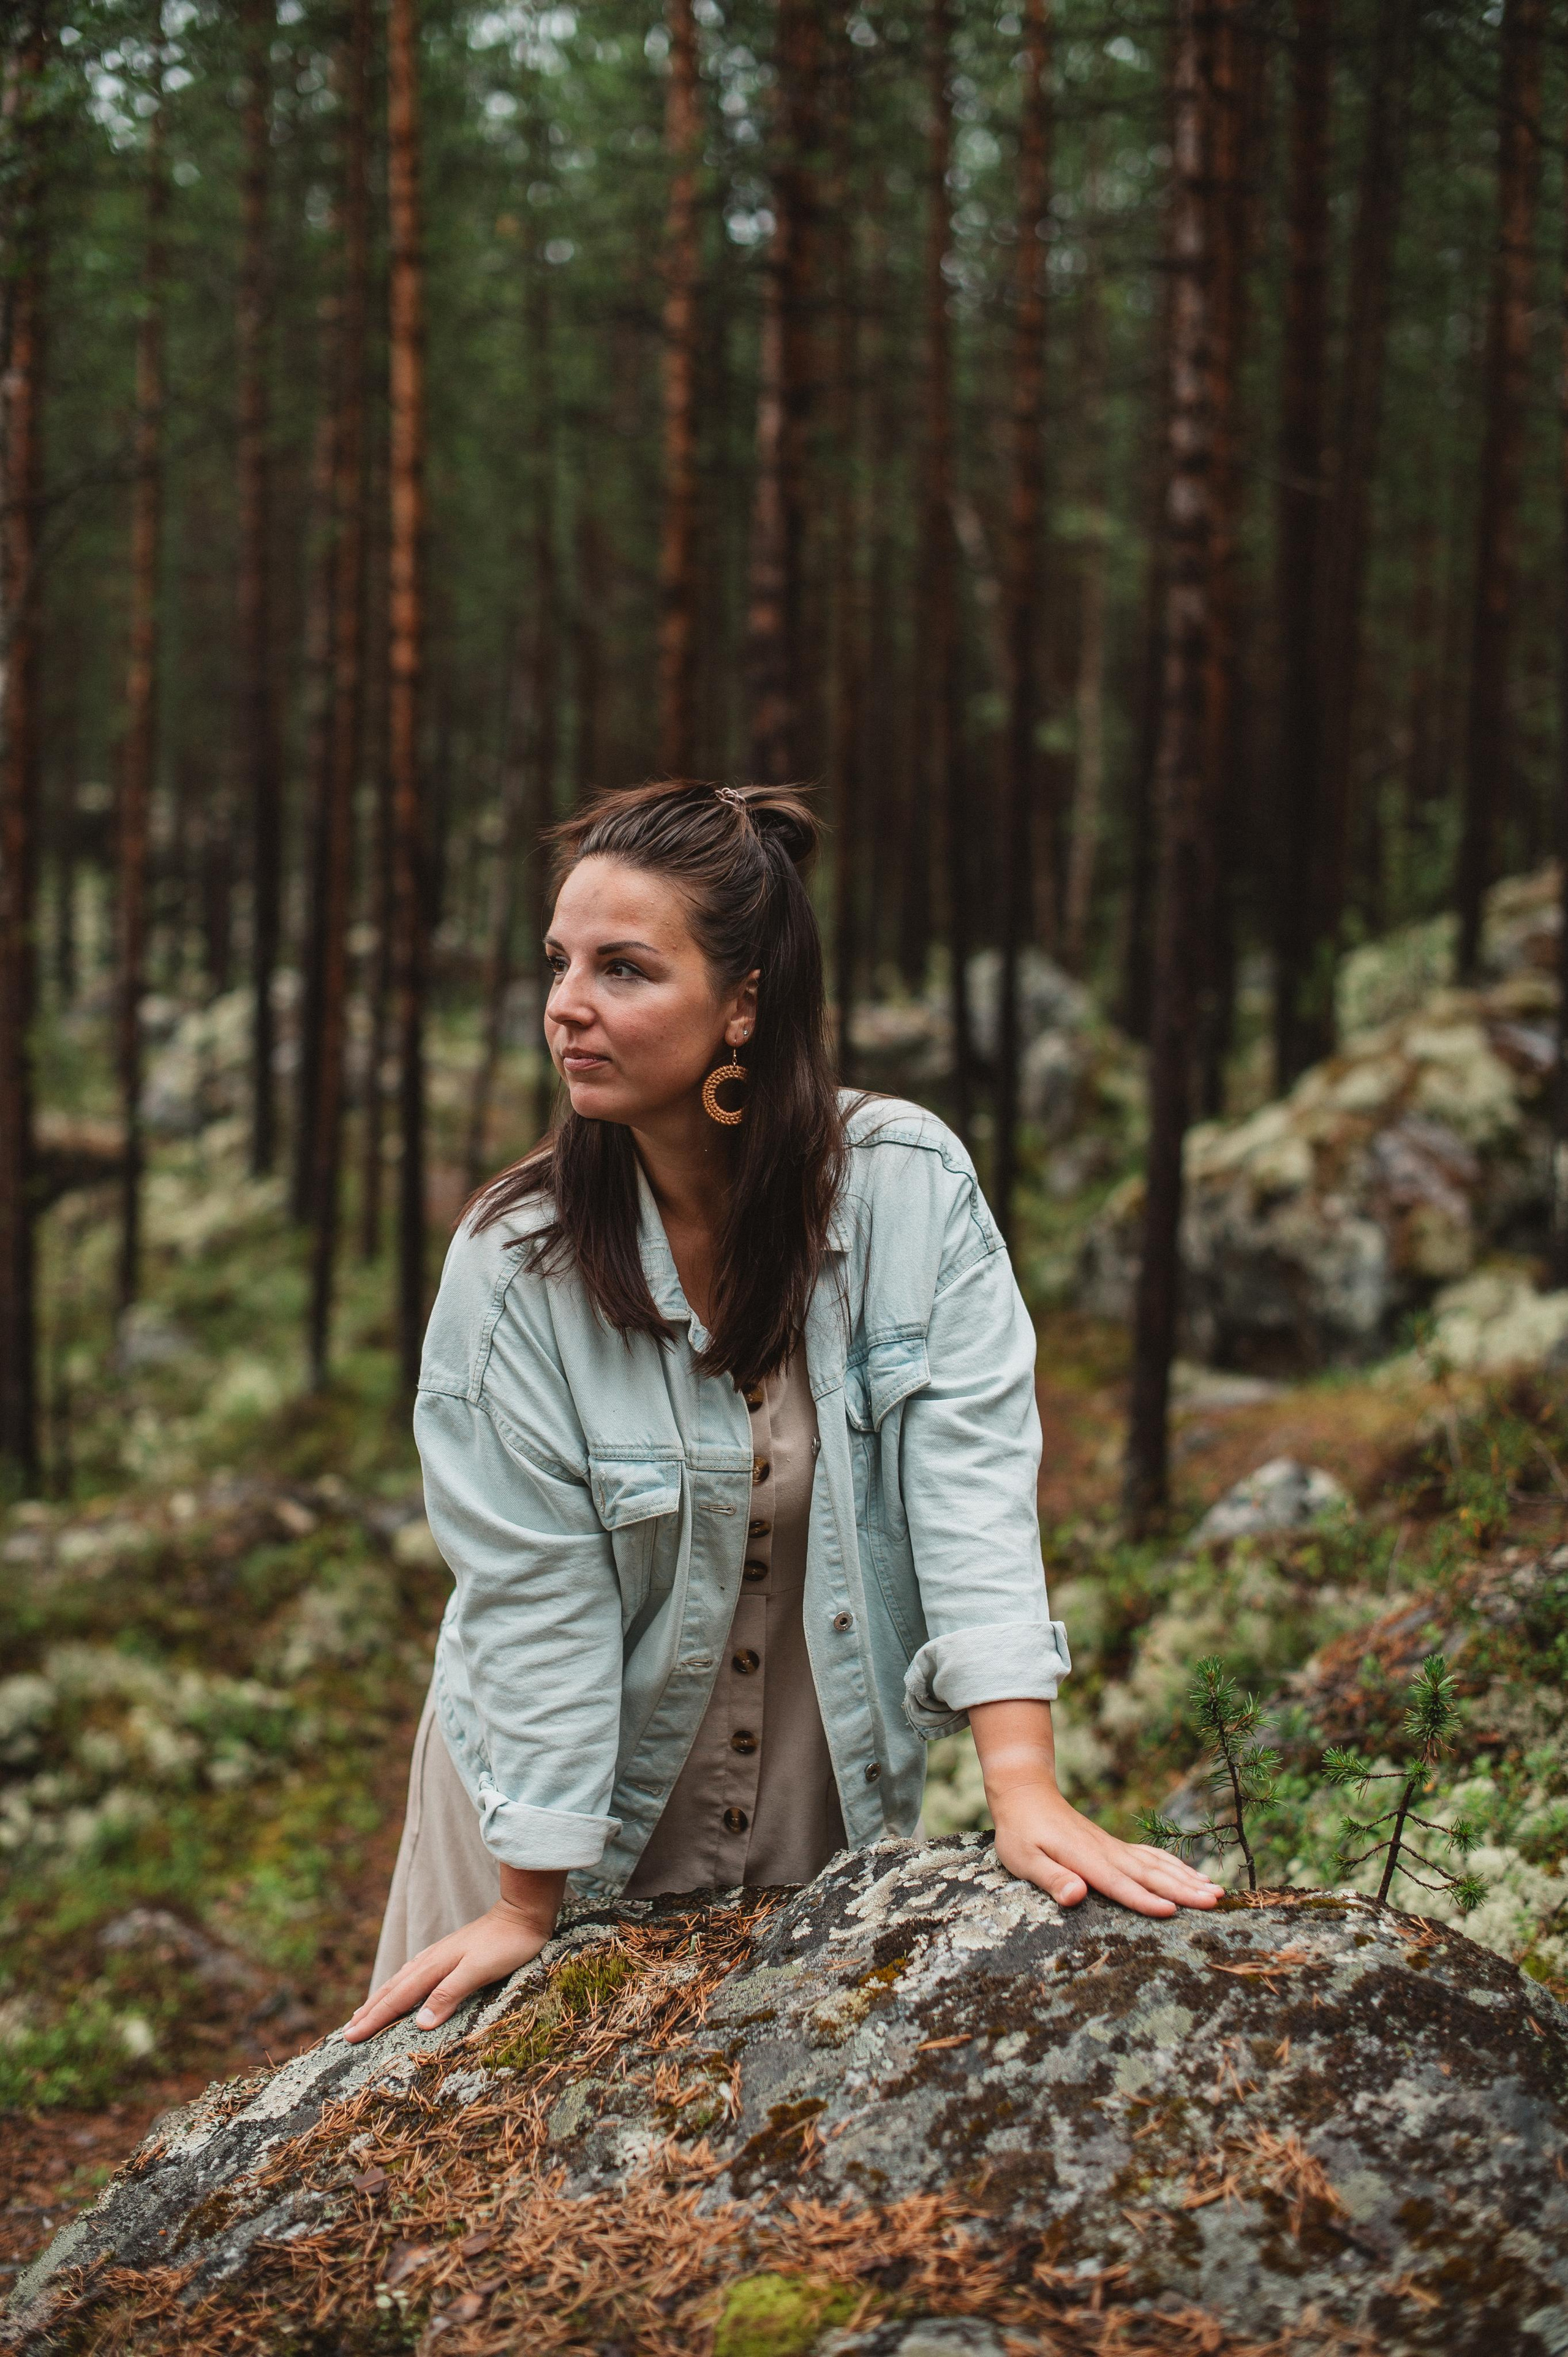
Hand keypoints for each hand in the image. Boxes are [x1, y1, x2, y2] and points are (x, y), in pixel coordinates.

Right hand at [345, 1868, 565, 2043]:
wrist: (523, 1913)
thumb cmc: (506, 1945)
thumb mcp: (479, 1971)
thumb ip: (450, 1994)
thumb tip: (420, 2022)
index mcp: (435, 1966)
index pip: (398, 1998)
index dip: (374, 2019)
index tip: (350, 2037)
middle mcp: (432, 1959)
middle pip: (393, 1988)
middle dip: (369, 2011)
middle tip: (347, 2032)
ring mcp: (440, 1954)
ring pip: (401, 1979)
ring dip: (381, 1998)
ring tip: (363, 2012)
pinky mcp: (450, 1953)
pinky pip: (414, 1973)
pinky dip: (399, 1985)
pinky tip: (400, 1986)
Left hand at [969, 1698, 1220, 1918]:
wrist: (1026, 1794)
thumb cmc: (1020, 1832)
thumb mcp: (1023, 1859)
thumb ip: (1051, 1878)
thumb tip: (1076, 1895)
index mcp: (1085, 1859)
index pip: (1119, 1884)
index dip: (1144, 1899)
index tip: (1172, 1912)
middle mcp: (1106, 1852)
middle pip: (1149, 1874)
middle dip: (1183, 1890)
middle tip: (1215, 1902)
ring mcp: (1114, 1848)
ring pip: (1156, 1864)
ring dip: (1187, 1878)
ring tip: (1217, 1891)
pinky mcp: (1115, 1847)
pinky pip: (1151, 1856)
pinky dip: (1175, 1866)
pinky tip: (1194, 1875)